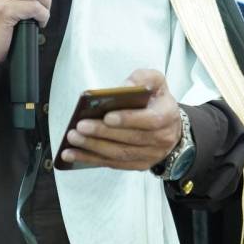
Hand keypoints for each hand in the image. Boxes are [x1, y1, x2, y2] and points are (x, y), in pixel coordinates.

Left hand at [60, 69, 181, 170]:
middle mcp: (161, 139)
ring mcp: (151, 155)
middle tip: (80, 127)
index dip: (128, 119)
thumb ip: (141, 79)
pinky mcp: (139, 165)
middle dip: (102, 133)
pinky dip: (92, 159)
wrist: (170, 126)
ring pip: (120, 154)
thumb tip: (123, 87)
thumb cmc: (156, 100)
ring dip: (93, 148)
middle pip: (130, 139)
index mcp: (167, 115)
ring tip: (73, 139)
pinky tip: (74, 154)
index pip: (150, 120)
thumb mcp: (155, 81)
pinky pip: (114, 164)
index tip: (107, 116)